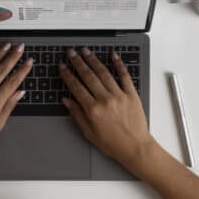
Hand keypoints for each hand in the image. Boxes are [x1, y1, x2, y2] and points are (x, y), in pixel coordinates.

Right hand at [59, 48, 155, 172]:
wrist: (135, 148)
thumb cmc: (113, 143)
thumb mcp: (89, 133)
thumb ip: (77, 114)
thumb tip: (66, 100)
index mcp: (93, 109)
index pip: (76, 87)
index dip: (67, 75)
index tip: (62, 66)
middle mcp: (105, 100)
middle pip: (88, 76)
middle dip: (78, 62)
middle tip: (71, 53)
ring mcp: (119, 95)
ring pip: (104, 73)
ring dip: (93, 60)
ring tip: (86, 51)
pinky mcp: (131, 95)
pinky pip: (124, 76)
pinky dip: (119, 64)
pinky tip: (113, 56)